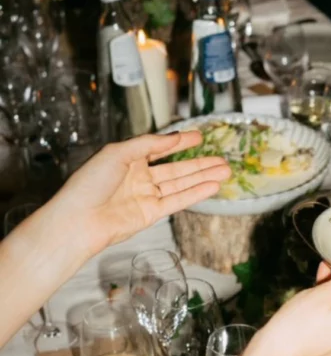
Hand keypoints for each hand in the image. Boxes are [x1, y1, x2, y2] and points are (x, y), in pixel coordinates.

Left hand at [48, 131, 230, 254]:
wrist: (79, 219)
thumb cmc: (90, 183)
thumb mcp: (117, 153)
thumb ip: (148, 144)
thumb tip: (173, 137)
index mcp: (128, 158)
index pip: (160, 148)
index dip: (180, 142)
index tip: (199, 136)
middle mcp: (139, 177)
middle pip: (176, 169)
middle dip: (200, 164)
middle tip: (223, 159)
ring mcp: (146, 196)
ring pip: (181, 185)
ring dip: (203, 178)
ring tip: (225, 170)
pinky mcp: (151, 214)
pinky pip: (177, 201)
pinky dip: (195, 193)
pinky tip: (212, 186)